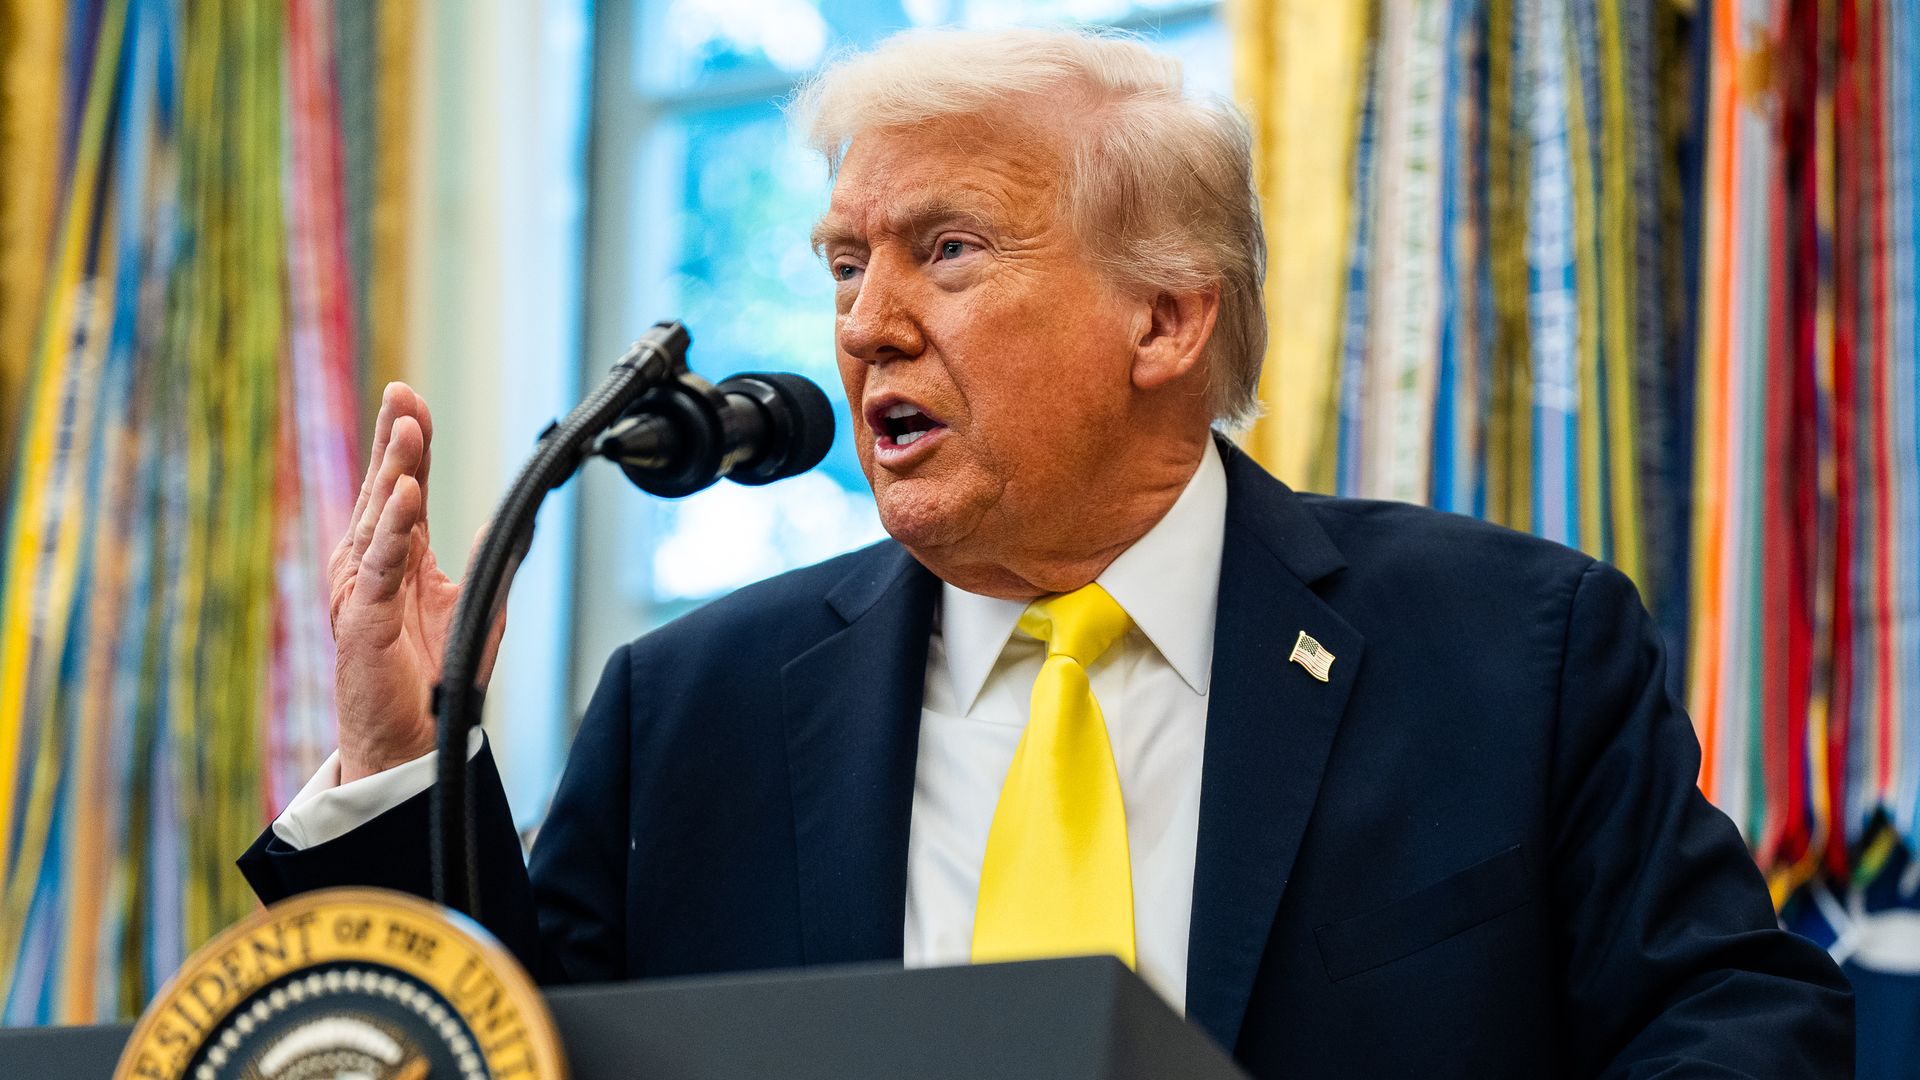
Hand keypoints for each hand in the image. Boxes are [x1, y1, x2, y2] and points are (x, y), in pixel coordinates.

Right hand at [328, 384, 507, 783]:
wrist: (409, 744)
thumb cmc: (434, 682)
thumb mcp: (473, 608)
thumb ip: (488, 563)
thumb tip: (507, 522)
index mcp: (394, 559)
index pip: (401, 488)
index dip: (408, 443)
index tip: (412, 400)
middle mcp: (370, 566)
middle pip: (384, 490)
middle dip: (394, 439)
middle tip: (403, 393)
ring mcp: (363, 590)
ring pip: (379, 518)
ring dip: (395, 470)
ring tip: (408, 428)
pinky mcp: (364, 619)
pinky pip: (381, 566)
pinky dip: (393, 529)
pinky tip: (406, 495)